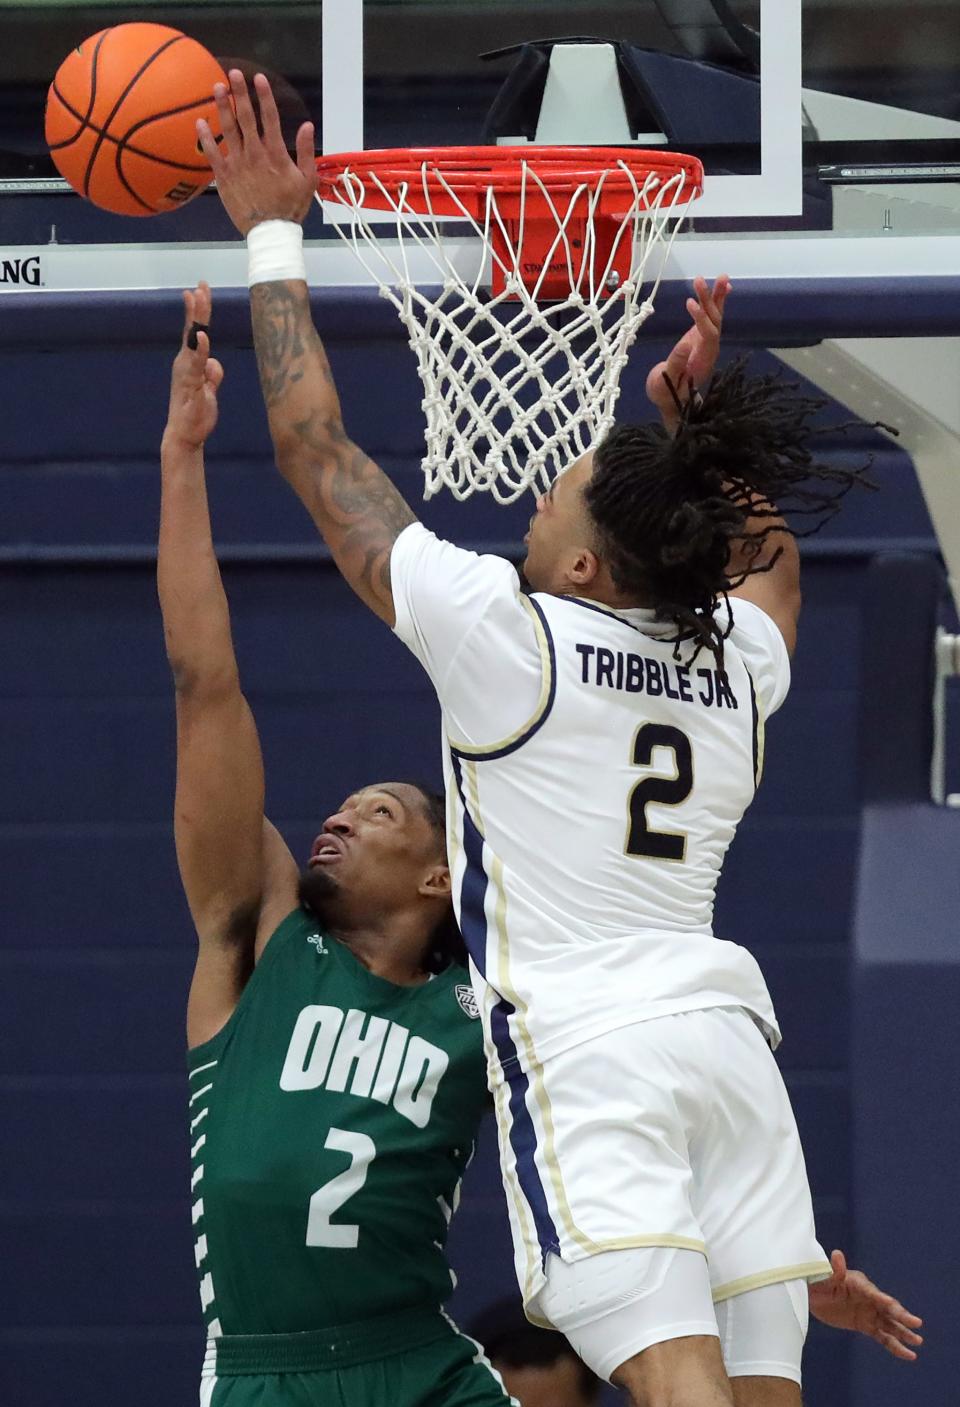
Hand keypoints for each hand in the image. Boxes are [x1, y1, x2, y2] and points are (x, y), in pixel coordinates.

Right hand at [164, 283, 223, 450]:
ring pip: (192, 340)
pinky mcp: (190, 384)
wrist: (185, 435)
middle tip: (200, 286)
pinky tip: (202, 336)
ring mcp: (186, 372)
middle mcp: (185, 363)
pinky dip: (199, 349)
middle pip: (192, 330)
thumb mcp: (209, 390)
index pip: (195, 332)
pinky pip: (196, 363)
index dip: (198, 312)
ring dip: (196, 318)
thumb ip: (212, 375)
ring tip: (198, 298)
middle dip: (197, 307)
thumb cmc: (196, 413)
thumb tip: (214, 363)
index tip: (199, 290)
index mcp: (190, 363)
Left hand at [197, 70, 315, 236]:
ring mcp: (238, 163)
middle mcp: (255, 153)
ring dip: (222, 107)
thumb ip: (306, 152)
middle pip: (246, 117)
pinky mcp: (224, 176)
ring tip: (217, 88)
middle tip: (233, 74)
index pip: (270, 118)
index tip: (258, 78)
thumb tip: (307, 126)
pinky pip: (212, 153)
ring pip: (228, 129)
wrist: (270, 232)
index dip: (264, 96)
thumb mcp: (308, 181)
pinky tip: (199, 121)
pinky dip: (205, 137)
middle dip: (240, 93)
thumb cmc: (290, 208)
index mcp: (275, 153)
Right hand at [646, 274, 730, 431]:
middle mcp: (710, 349)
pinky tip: (723, 288)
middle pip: (714, 322)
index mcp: (703, 360)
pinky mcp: (701, 337)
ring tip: (721, 277)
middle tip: (700, 281)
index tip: (689, 303)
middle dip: (709, 301)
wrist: (671, 399)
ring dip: (717, 297)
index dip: (701, 319)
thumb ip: (676, 363)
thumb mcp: (666, 380)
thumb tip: (686, 344)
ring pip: (715, 317)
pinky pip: (711, 318)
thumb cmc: (666, 392)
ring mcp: (707, 342)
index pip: (708, 335)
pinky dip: (717, 302)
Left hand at [808, 1249, 923, 1361]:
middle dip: (902, 1316)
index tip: (895, 1308)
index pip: (875, 1294)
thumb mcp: (825, 1276)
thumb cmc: (819, 1280)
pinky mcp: (866, 1325)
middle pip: (889, 1309)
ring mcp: (869, 1313)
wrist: (813, 1294)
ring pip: (890, 1325)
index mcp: (860, 1285)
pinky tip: (908, 1354)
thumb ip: (834, 1270)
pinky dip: (895, 1346)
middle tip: (916, 1323)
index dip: (885, 1301)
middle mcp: (870, 1299)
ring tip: (918, 1342)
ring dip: (904, 1333)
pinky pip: (883, 1337)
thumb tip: (836, 1254)